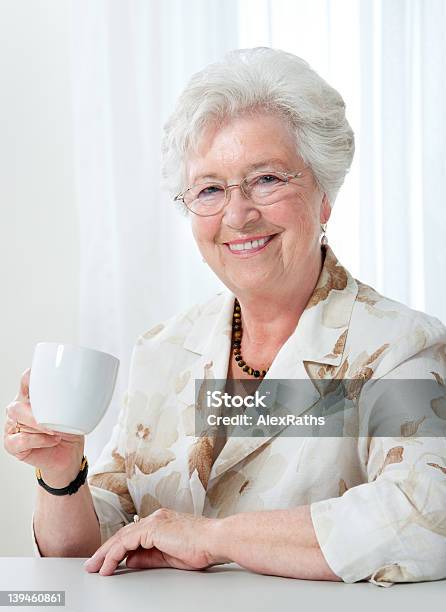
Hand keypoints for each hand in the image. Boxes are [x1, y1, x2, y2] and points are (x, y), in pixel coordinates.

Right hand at [3, 368, 83, 480]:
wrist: (69, 454)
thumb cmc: (68, 430)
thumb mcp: (73, 411)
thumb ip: (69, 398)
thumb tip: (78, 389)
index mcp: (32, 397)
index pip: (26, 380)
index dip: (31, 376)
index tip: (44, 376)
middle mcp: (20, 409)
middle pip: (18, 402)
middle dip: (36, 408)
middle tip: (54, 415)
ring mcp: (14, 426)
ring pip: (17, 417)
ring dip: (38, 424)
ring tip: (55, 430)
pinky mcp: (12, 444)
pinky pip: (20, 440)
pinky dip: (38, 440)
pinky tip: (52, 440)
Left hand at [83, 508, 226, 575]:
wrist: (216, 539)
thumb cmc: (202, 547)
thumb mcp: (170, 556)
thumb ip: (149, 557)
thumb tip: (132, 560)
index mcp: (161, 522)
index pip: (133, 535)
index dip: (117, 548)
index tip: (107, 562)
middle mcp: (155, 518)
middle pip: (123, 534)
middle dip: (106, 551)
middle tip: (93, 565)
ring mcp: (153, 521)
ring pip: (121, 537)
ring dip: (105, 553)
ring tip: (95, 568)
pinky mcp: (153, 528)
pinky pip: (126, 542)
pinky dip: (114, 554)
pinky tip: (108, 566)